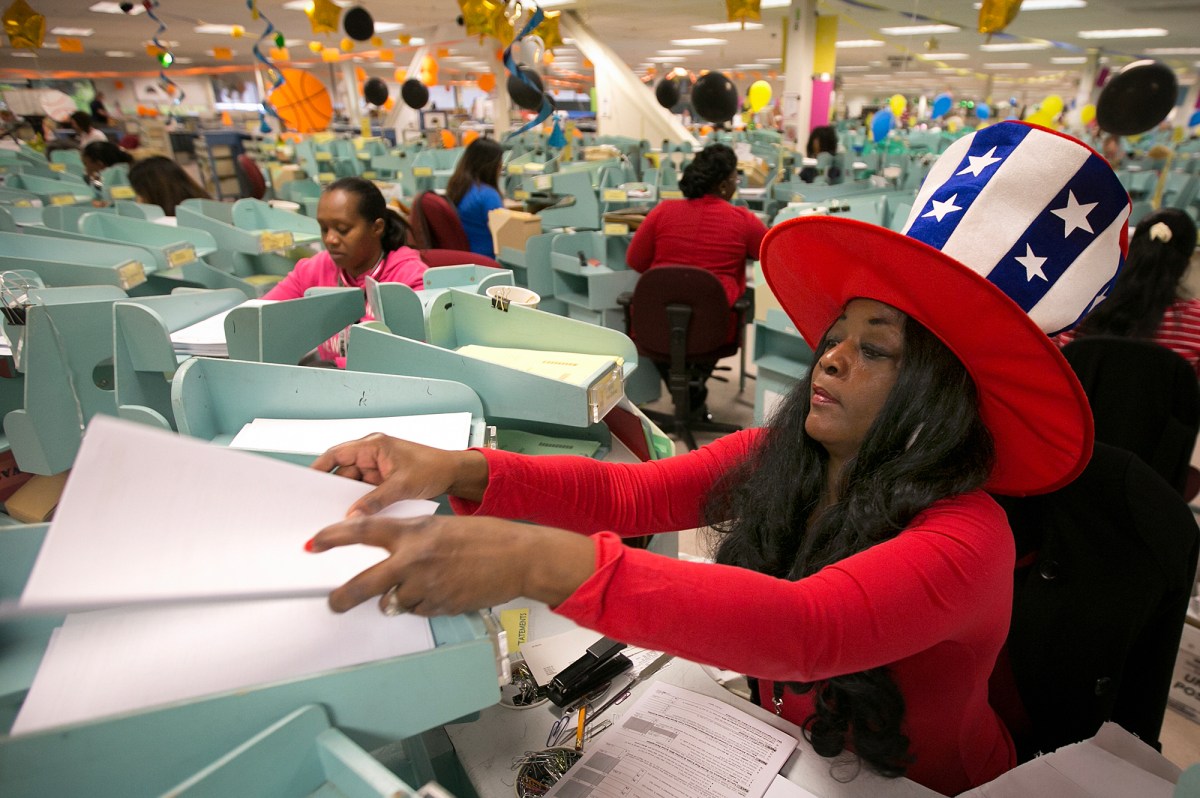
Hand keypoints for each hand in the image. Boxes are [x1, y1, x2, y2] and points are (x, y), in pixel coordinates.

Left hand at [307, 515, 596, 614]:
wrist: (519, 557)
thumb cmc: (486, 537)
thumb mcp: (441, 526)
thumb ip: (411, 539)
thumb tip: (388, 558)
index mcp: (414, 531)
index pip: (362, 532)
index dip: (333, 538)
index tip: (314, 543)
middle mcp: (414, 559)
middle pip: (365, 583)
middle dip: (343, 596)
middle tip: (333, 602)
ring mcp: (426, 586)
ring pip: (393, 602)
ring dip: (397, 598)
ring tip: (420, 585)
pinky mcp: (439, 607)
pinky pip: (417, 611)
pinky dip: (421, 604)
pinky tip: (441, 590)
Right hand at [311, 434, 488, 516]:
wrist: (455, 474)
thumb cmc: (434, 467)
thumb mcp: (402, 485)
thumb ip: (376, 501)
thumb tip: (352, 516)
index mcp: (373, 445)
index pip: (337, 454)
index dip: (319, 468)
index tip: (305, 482)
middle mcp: (372, 455)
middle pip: (342, 473)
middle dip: (333, 490)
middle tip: (318, 507)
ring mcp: (377, 469)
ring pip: (352, 486)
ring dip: (348, 500)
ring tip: (338, 515)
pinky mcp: (383, 482)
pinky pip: (364, 494)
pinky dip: (361, 504)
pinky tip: (357, 517)